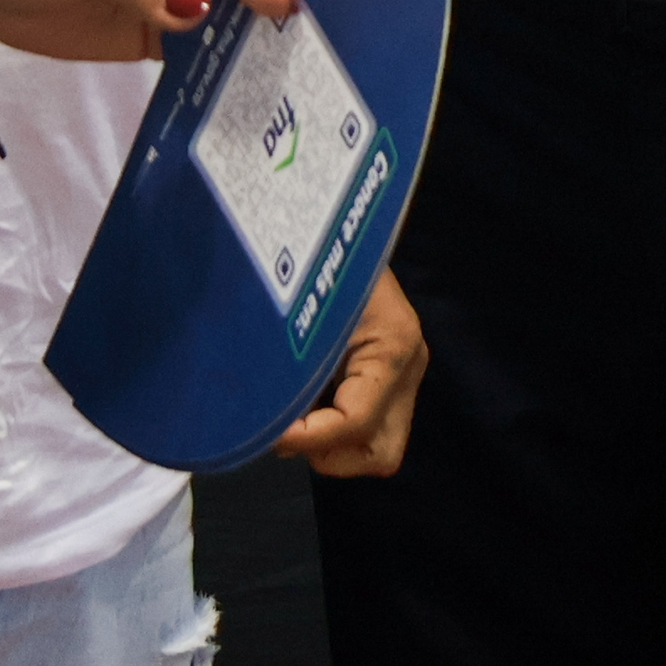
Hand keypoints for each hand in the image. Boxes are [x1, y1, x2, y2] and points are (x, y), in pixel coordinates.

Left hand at [273, 268, 426, 478]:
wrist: (338, 212)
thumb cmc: (316, 248)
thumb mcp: (301, 302)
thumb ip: (286, 362)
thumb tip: (256, 421)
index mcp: (393, 344)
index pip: (356, 422)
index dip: (307, 437)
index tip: (267, 433)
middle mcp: (409, 363)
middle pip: (381, 453)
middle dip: (329, 452)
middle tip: (286, 430)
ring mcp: (406, 371)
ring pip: (378, 448)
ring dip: (331, 445)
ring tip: (293, 416)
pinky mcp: (391, 373)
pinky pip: (369, 425)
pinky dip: (333, 429)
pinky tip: (304, 403)